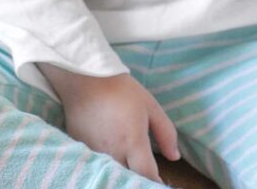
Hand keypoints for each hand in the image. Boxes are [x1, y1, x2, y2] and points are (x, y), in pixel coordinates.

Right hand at [46, 69, 179, 183]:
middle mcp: (113, 153)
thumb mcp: (150, 106)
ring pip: (112, 172)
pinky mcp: (81, 150)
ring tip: (127, 160)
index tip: (159, 181)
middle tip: (143, 170)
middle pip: (129, 178)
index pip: (147, 176)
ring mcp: (95, 154)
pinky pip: (96, 164)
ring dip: (121, 171)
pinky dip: (104, 163)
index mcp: (133, 143)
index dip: (154, 182)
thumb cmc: (121, 90)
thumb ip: (166, 133)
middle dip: (137, 177)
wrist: (85, 78)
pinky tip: (108, 151)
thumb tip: (175, 157)